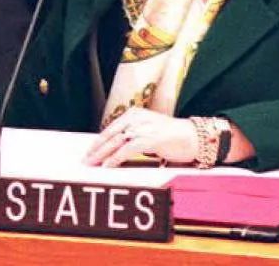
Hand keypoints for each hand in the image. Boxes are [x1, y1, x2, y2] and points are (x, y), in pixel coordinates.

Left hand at [84, 109, 198, 167]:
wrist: (193, 137)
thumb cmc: (173, 137)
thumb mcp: (149, 131)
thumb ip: (135, 135)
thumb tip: (117, 148)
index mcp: (135, 114)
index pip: (112, 128)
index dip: (99, 140)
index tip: (89, 150)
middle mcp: (136, 118)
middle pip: (111, 134)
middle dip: (96, 148)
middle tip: (85, 160)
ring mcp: (142, 127)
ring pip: (116, 142)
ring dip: (102, 155)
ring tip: (92, 164)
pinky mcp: (149, 139)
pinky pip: (126, 150)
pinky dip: (115, 159)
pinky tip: (107, 166)